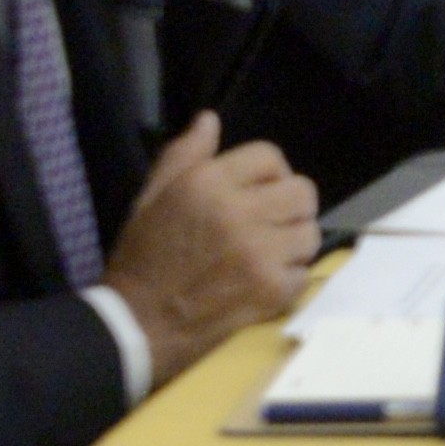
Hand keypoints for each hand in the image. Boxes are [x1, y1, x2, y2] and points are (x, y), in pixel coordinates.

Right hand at [99, 116, 315, 370]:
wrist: (136, 326)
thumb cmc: (142, 260)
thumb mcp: (151, 199)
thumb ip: (183, 156)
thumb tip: (210, 120)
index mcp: (207, 183)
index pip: (269, 156)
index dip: (267, 173)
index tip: (256, 192)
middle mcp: (239, 211)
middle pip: (301, 191)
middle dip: (287, 206)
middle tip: (267, 224)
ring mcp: (259, 252)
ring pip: (308, 232)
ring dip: (292, 243)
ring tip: (266, 255)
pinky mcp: (272, 289)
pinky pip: (305, 273)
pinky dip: (288, 280)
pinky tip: (263, 284)